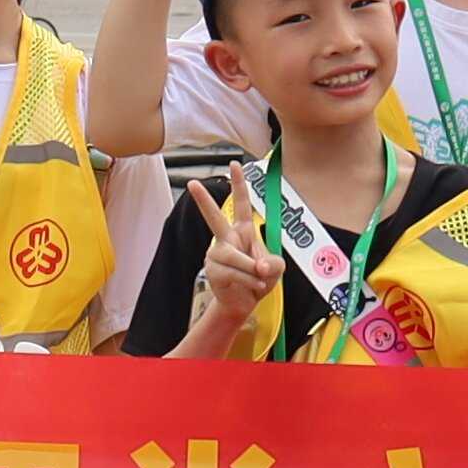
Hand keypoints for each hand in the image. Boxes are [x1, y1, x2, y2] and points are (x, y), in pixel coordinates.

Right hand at [180, 172, 281, 347]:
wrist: (244, 303)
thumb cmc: (259, 280)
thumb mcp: (276, 268)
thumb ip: (273, 263)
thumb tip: (259, 266)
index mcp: (243, 231)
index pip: (241, 204)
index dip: (239, 184)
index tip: (235, 164)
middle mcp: (226, 239)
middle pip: (214, 218)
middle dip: (202, 200)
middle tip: (191, 183)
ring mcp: (216, 254)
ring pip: (234, 257)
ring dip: (251, 271)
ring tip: (259, 280)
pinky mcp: (212, 270)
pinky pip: (233, 273)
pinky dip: (248, 281)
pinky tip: (251, 287)